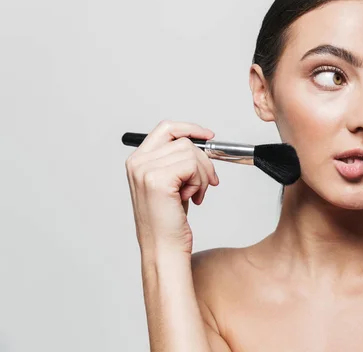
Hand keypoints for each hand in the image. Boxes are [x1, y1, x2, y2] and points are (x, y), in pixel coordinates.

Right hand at [124, 120, 218, 254]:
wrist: (164, 249)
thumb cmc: (169, 222)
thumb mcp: (172, 184)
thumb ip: (179, 161)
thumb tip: (204, 143)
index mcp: (138, 161)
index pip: (166, 128)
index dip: (190, 129)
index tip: (209, 137)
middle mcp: (137, 162)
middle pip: (184, 141)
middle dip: (204, 162)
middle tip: (207, 184)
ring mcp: (145, 170)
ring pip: (192, 153)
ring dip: (202, 175)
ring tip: (195, 195)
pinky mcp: (157, 180)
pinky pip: (193, 166)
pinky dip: (200, 182)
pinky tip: (191, 199)